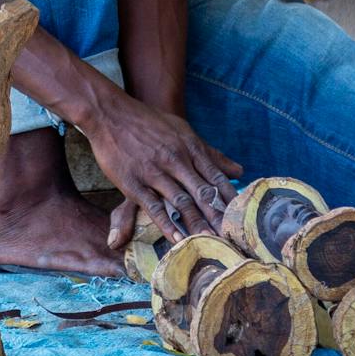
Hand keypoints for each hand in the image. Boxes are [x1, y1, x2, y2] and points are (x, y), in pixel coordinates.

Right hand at [81, 93, 239, 242]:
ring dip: (196, 224)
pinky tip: (177, 239)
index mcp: (190, 147)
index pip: (216, 177)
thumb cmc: (150, 122)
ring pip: (181, 202)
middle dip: (217, 217)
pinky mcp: (134, 182)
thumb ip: (211, 153)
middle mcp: (176, 159)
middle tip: (231, 237)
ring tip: (209, 242)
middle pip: (202, 193)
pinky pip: (154, 206)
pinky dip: (166, 224)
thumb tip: (240, 170)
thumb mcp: (183, 131)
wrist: (112, 113)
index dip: (229, 199)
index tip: (242, 217)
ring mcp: (155, 171)